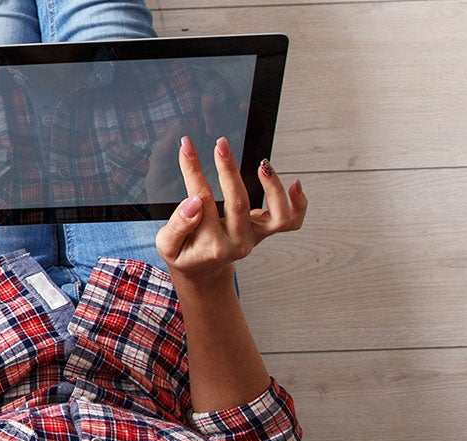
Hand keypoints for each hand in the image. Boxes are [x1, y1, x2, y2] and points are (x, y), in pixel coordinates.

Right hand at [155, 135, 306, 283]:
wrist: (203, 270)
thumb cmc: (185, 253)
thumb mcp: (167, 245)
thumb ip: (178, 225)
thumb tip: (194, 202)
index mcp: (211, 246)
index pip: (201, 200)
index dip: (193, 170)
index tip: (187, 147)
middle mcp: (238, 242)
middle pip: (238, 202)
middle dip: (228, 169)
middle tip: (220, 145)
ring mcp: (254, 237)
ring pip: (277, 215)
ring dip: (273, 187)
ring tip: (262, 164)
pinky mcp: (265, 232)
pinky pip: (291, 221)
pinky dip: (298, 204)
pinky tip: (295, 183)